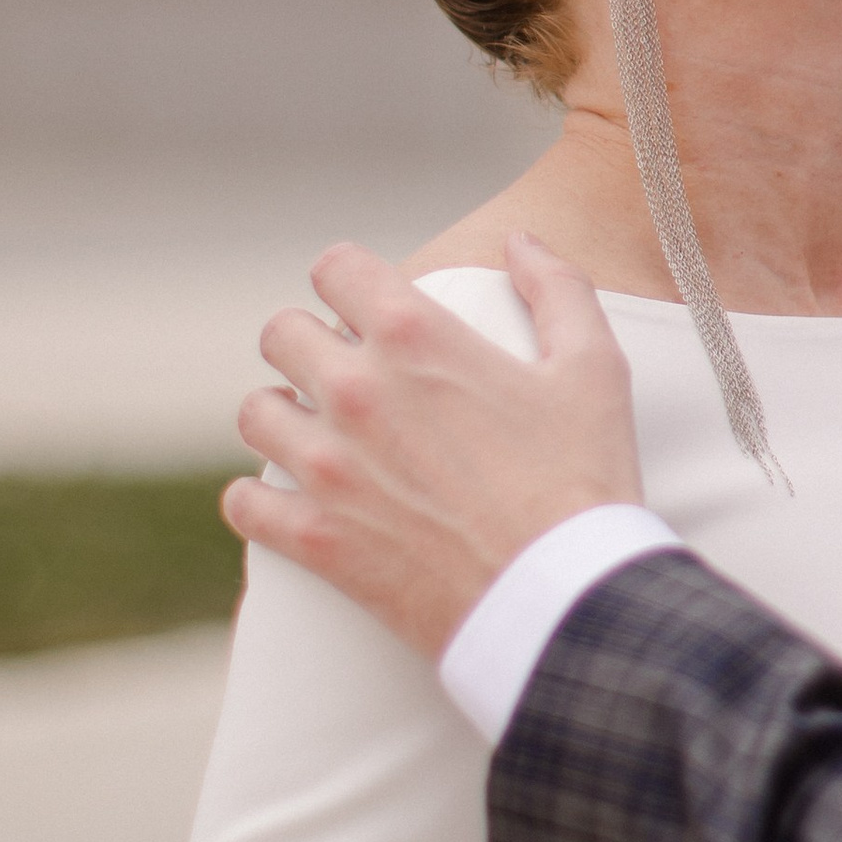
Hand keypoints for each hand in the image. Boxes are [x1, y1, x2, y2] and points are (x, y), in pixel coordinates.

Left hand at [222, 231, 642, 656]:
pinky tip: (286, 503)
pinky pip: (245, 504)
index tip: (366, 305)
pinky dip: (259, 501)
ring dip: (282, 416)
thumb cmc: (586, 480)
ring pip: (254, 414)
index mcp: (416, 337)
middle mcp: (356, 391)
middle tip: (343, 370)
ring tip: (316, 433)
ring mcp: (329, 468)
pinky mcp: (317, 539)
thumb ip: (558, 288)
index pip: (335, 268)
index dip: (351, 280)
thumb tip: (521, 241)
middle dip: (309, 343)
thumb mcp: (596, 369)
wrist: (564, 600)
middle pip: (280, 334)